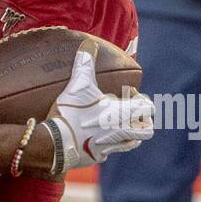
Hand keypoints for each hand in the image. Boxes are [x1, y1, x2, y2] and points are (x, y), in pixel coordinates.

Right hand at [44, 43, 155, 174]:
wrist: (53, 144)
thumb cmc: (70, 114)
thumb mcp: (77, 85)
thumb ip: (85, 64)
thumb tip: (89, 43)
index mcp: (122, 114)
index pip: (148, 108)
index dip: (143, 101)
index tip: (129, 97)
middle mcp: (121, 132)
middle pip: (146, 131)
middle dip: (142, 122)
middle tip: (130, 116)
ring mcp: (110, 147)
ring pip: (131, 144)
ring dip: (128, 135)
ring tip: (116, 127)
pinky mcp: (96, 158)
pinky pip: (108, 154)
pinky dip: (106, 147)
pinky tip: (94, 140)